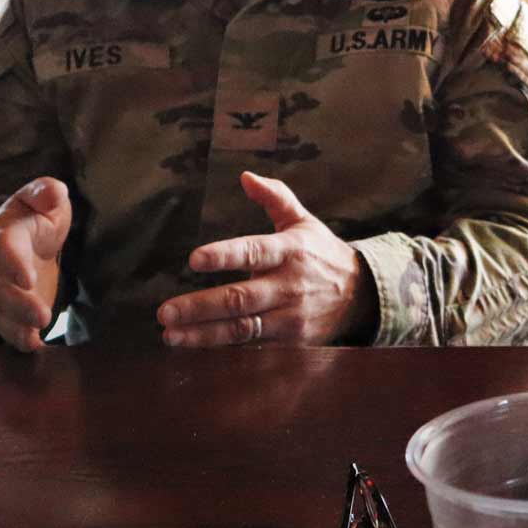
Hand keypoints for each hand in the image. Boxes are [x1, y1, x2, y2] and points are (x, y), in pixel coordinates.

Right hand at [0, 177, 71, 352]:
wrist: (25, 238)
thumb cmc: (36, 216)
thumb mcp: (43, 197)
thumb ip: (46, 192)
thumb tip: (52, 193)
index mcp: (4, 235)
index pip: (3, 249)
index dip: (13, 264)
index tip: (28, 278)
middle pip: (0, 289)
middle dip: (19, 304)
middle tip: (43, 315)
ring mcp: (2, 292)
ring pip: (1, 312)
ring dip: (18, 326)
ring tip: (37, 333)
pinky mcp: (11, 310)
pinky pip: (8, 328)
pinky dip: (19, 339)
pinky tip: (35, 347)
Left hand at [157, 172, 369, 346]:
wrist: (361, 296)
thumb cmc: (322, 254)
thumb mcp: (303, 221)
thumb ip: (275, 198)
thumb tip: (244, 176)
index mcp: (289, 250)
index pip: (253, 251)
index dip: (224, 256)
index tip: (194, 259)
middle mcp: (289, 285)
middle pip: (240, 298)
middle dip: (200, 306)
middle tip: (165, 311)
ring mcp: (290, 317)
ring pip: (242, 328)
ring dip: (203, 334)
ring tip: (171, 335)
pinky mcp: (291, 342)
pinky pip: (253, 346)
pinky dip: (224, 350)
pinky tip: (197, 348)